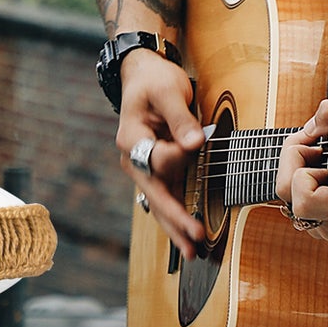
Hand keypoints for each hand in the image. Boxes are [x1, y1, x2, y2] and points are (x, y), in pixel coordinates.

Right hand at [115, 49, 207, 259]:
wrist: (143, 75)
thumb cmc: (155, 80)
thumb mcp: (168, 91)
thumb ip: (180, 119)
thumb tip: (195, 144)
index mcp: (131, 138)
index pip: (157, 159)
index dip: (178, 155)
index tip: (196, 141)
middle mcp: (134, 157)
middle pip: (153, 193)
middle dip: (175, 218)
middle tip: (195, 240)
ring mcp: (144, 167)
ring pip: (158, 203)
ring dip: (175, 227)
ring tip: (191, 252)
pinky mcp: (157, 169)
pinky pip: (166, 197)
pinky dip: (176, 216)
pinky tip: (187, 235)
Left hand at [275, 99, 327, 242]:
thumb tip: (309, 128)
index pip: (303, 200)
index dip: (302, 168)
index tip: (319, 149)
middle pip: (287, 196)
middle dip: (294, 164)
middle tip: (315, 148)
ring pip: (289, 200)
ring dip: (298, 172)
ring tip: (322, 160)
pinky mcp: (323, 225)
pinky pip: (297, 203)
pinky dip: (303, 183)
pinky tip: (322, 172)